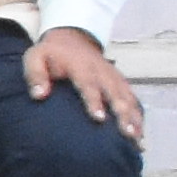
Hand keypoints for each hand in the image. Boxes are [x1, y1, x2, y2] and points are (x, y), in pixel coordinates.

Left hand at [27, 26, 146, 135]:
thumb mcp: (36, 57)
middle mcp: (102, 72)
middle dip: (123, 114)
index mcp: (81, 67)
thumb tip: (39, 95)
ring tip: (137, 138)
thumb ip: (35, 75)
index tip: (99, 118)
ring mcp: (114, 78)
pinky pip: (132, 99)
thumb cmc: (51, 53)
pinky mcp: (120, 83)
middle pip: (115, 94)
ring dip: (134, 118)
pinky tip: (140, 135)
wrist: (72, 38)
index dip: (94, 101)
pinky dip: (137, 116)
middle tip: (127, 133)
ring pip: (127, 99)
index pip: (89, 85)